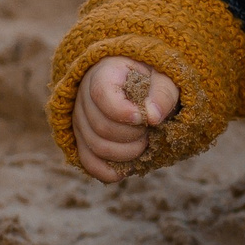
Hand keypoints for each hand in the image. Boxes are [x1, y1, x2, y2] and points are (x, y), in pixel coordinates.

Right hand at [72, 56, 177, 182]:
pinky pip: (88, 162)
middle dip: (133, 135)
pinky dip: (107, 171)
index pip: (102, 95)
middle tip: (150, 130)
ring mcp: (79, 119)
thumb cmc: (154, 80)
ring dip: (127, 153)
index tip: (146, 119)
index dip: (124, 112)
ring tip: (145, 142)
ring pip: (96, 147)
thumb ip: (162, 93)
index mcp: (102, 73)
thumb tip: (153, 117)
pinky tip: (127, 169)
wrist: (142, 85)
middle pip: (101, 127)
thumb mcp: (165, 78)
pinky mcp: (82, 139)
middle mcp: (83, 96)